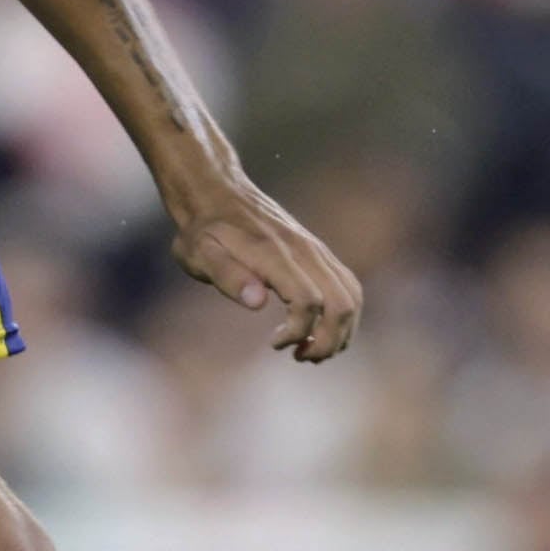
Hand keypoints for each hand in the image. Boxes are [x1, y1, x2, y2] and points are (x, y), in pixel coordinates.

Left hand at [167, 173, 362, 361]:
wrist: (218, 194)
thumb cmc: (203, 231)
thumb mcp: (198, 253)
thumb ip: (227, 276)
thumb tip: (257, 303)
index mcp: (275, 255)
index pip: (308, 301)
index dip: (299, 331)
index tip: (273, 343)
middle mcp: (305, 252)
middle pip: (341, 304)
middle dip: (328, 341)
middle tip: (299, 356)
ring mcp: (316, 251)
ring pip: (351, 297)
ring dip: (340, 332)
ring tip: (309, 350)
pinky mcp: (319, 254)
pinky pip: (347, 286)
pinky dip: (342, 315)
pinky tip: (318, 330)